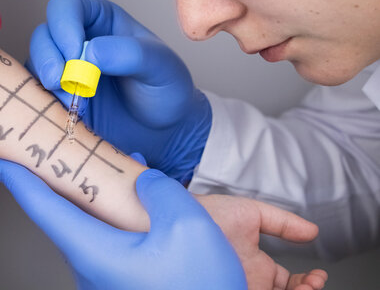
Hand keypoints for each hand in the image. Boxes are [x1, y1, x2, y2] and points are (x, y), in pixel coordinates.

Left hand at [0, 156, 246, 289]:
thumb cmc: (199, 288)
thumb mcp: (187, 226)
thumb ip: (160, 191)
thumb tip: (144, 180)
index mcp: (94, 252)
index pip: (43, 209)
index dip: (20, 182)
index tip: (1, 163)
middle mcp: (92, 269)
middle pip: (68, 215)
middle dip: (72, 180)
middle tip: (73, 153)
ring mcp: (107, 280)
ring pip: (96, 227)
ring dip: (106, 196)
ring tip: (129, 171)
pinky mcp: (124, 284)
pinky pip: (114, 241)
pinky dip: (123, 216)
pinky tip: (146, 203)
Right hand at [28, 0, 210, 181]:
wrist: (165, 133)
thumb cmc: (165, 92)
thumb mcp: (161, 67)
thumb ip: (131, 54)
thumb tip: (90, 52)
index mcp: (102, 21)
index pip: (68, 6)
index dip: (64, 24)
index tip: (75, 52)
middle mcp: (78, 41)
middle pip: (44, 35)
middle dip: (49, 57)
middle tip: (64, 81)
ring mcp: (66, 71)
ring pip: (37, 65)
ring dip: (48, 82)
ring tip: (74, 102)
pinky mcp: (60, 100)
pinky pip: (38, 95)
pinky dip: (47, 103)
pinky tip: (70, 114)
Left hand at [195, 194, 327, 289]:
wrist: (178, 214)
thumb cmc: (207, 212)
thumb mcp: (252, 214)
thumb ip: (282, 223)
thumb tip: (312, 231)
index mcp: (255, 265)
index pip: (287, 284)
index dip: (306, 283)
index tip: (317, 276)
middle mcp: (247, 279)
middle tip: (311, 284)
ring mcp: (235, 283)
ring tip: (302, 287)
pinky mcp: (223, 286)